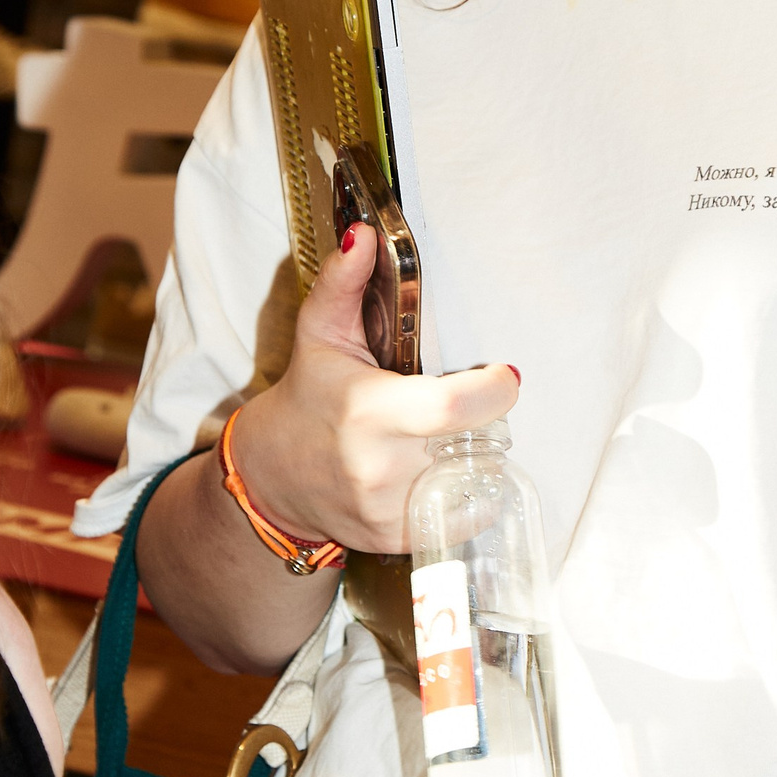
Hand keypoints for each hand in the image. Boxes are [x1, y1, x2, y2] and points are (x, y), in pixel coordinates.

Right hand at [227, 225, 518, 553]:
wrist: (272, 480)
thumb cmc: (308, 397)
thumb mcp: (320, 335)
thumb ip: (343, 283)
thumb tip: (363, 235)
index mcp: (368, 412)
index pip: (455, 407)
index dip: (495, 389)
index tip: (503, 375)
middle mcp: (381, 468)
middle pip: (473, 440)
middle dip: (484, 417)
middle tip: (467, 401)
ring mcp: (391, 510)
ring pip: (475, 477)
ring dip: (475, 454)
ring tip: (446, 437)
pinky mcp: (400, 540)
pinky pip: (466, 514)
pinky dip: (468, 492)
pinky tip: (443, 471)